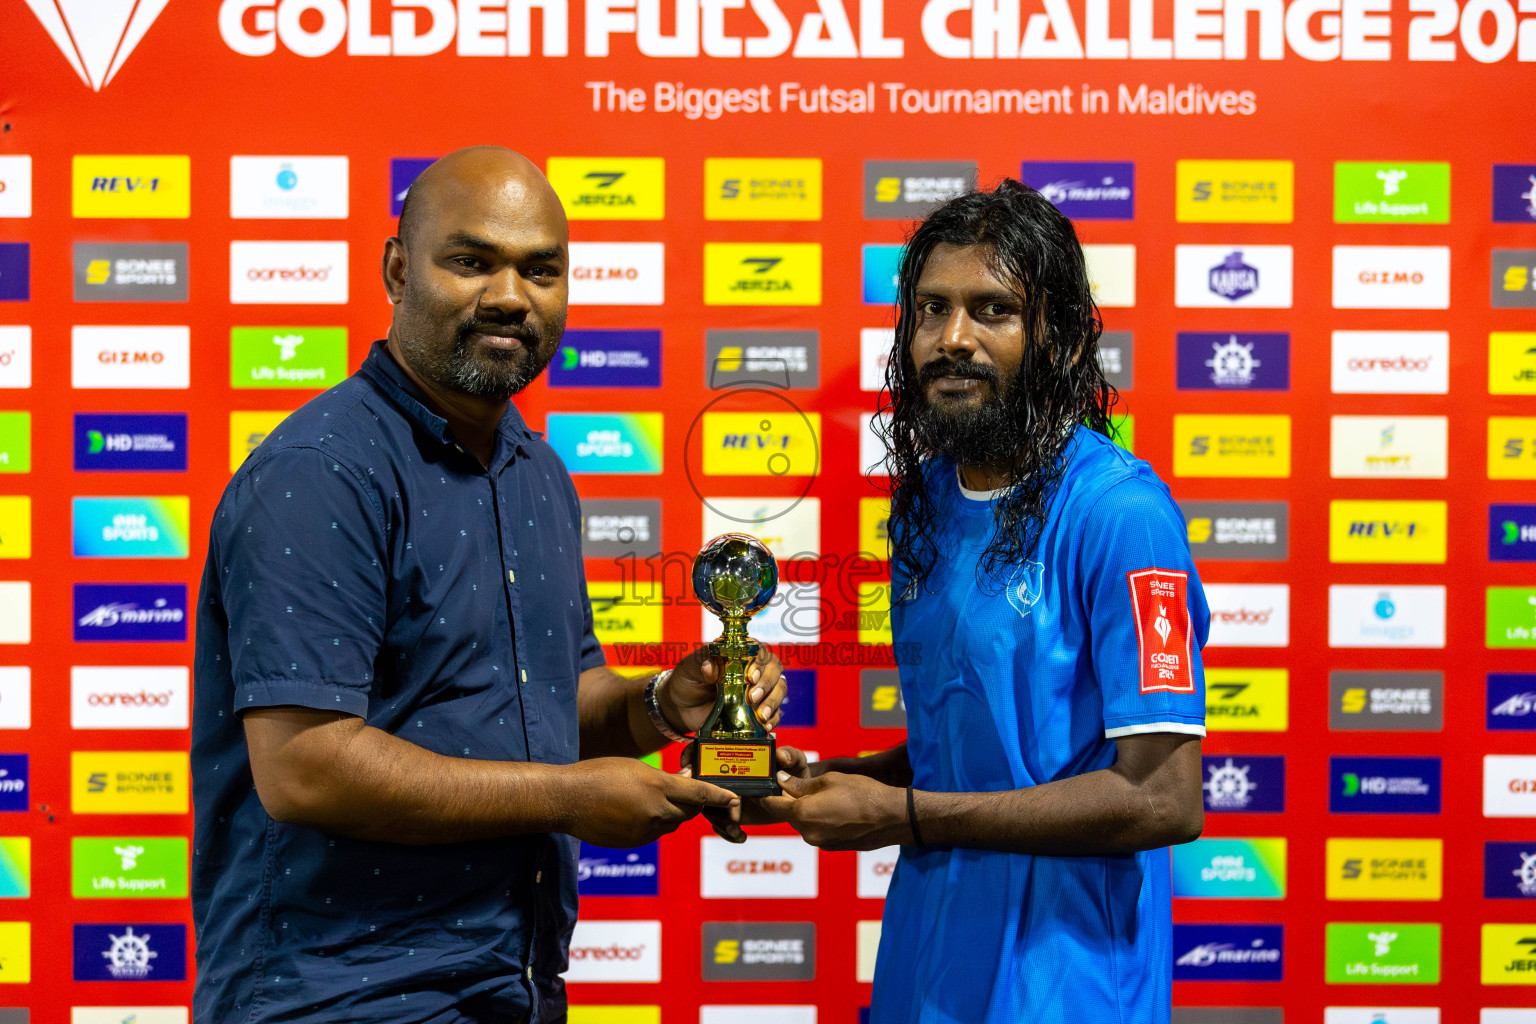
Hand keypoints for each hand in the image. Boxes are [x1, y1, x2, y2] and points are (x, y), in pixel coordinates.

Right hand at [566, 757, 738, 847]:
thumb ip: (663, 779)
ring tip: (648, 800)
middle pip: (688, 812)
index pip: (699, 794)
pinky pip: (653, 834)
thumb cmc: (598, 774)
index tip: (735, 800)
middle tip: (684, 793)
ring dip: (670, 814)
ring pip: (671, 824)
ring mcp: (644, 831)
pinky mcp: (633, 843)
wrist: (567, 800)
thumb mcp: (635, 768)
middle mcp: (655, 812)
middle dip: (690, 804)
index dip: (719, 797)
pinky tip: (633, 813)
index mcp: (657, 787)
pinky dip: (652, 824)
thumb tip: (684, 783)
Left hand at [660, 645, 785, 734]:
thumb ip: (700, 663)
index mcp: (740, 652)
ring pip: (779, 690)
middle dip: (767, 684)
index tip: (750, 677)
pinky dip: (773, 719)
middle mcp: (755, 669)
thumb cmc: (688, 680)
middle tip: (753, 697)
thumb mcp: (689, 668)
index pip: (758, 652)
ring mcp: (759, 690)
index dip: (758, 664)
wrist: (682, 707)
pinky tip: (765, 725)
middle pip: (774, 671)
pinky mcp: (758, 710)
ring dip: (773, 702)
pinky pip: (775, 713)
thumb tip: (710, 666)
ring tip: (762, 714)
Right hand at [681, 745, 813, 843]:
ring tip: (734, 829)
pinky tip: (742, 836)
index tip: (689, 763)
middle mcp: (727, 777)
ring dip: (717, 820)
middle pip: (701, 784)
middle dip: (699, 795)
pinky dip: (728, 833)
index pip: (707, 753)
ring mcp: (727, 797)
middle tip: (712, 805)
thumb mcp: (795, 761)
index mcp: (736, 758)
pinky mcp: (732, 815)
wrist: (798, 800)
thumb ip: (790, 756)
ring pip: (709, 808)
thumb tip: (780, 757)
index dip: (692, 754)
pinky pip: (721, 826)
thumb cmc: (794, 773)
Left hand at [759, 771, 910, 851]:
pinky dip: (820, 820)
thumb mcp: (830, 780)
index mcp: (803, 813)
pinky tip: (836, 809)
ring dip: (807, 811)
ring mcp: (820, 843)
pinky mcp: (832, 847)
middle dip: (790, 801)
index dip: (766, 795)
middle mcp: (808, 833)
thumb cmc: (863, 793)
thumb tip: (782, 781)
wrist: (893, 818)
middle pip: (788, 815)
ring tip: (825, 795)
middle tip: (797, 784)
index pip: (772, 806)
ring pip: (804, 823)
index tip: (762, 786)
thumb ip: (802, 784)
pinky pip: (817, 831)